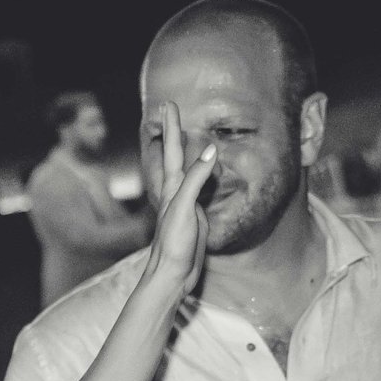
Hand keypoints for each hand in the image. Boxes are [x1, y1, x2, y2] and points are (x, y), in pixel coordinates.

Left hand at [142, 102, 215, 294]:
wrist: (170, 276)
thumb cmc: (172, 245)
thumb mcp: (184, 209)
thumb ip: (195, 180)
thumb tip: (210, 150)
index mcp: (172, 187)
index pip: (173, 150)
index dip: (173, 127)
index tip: (169, 104)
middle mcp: (175, 192)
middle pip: (176, 155)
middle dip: (175, 132)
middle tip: (170, 110)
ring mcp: (184, 205)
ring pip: (185, 171)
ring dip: (184, 152)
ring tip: (182, 135)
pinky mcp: (193, 218)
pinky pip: (198, 190)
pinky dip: (200, 177)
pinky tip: (201, 176)